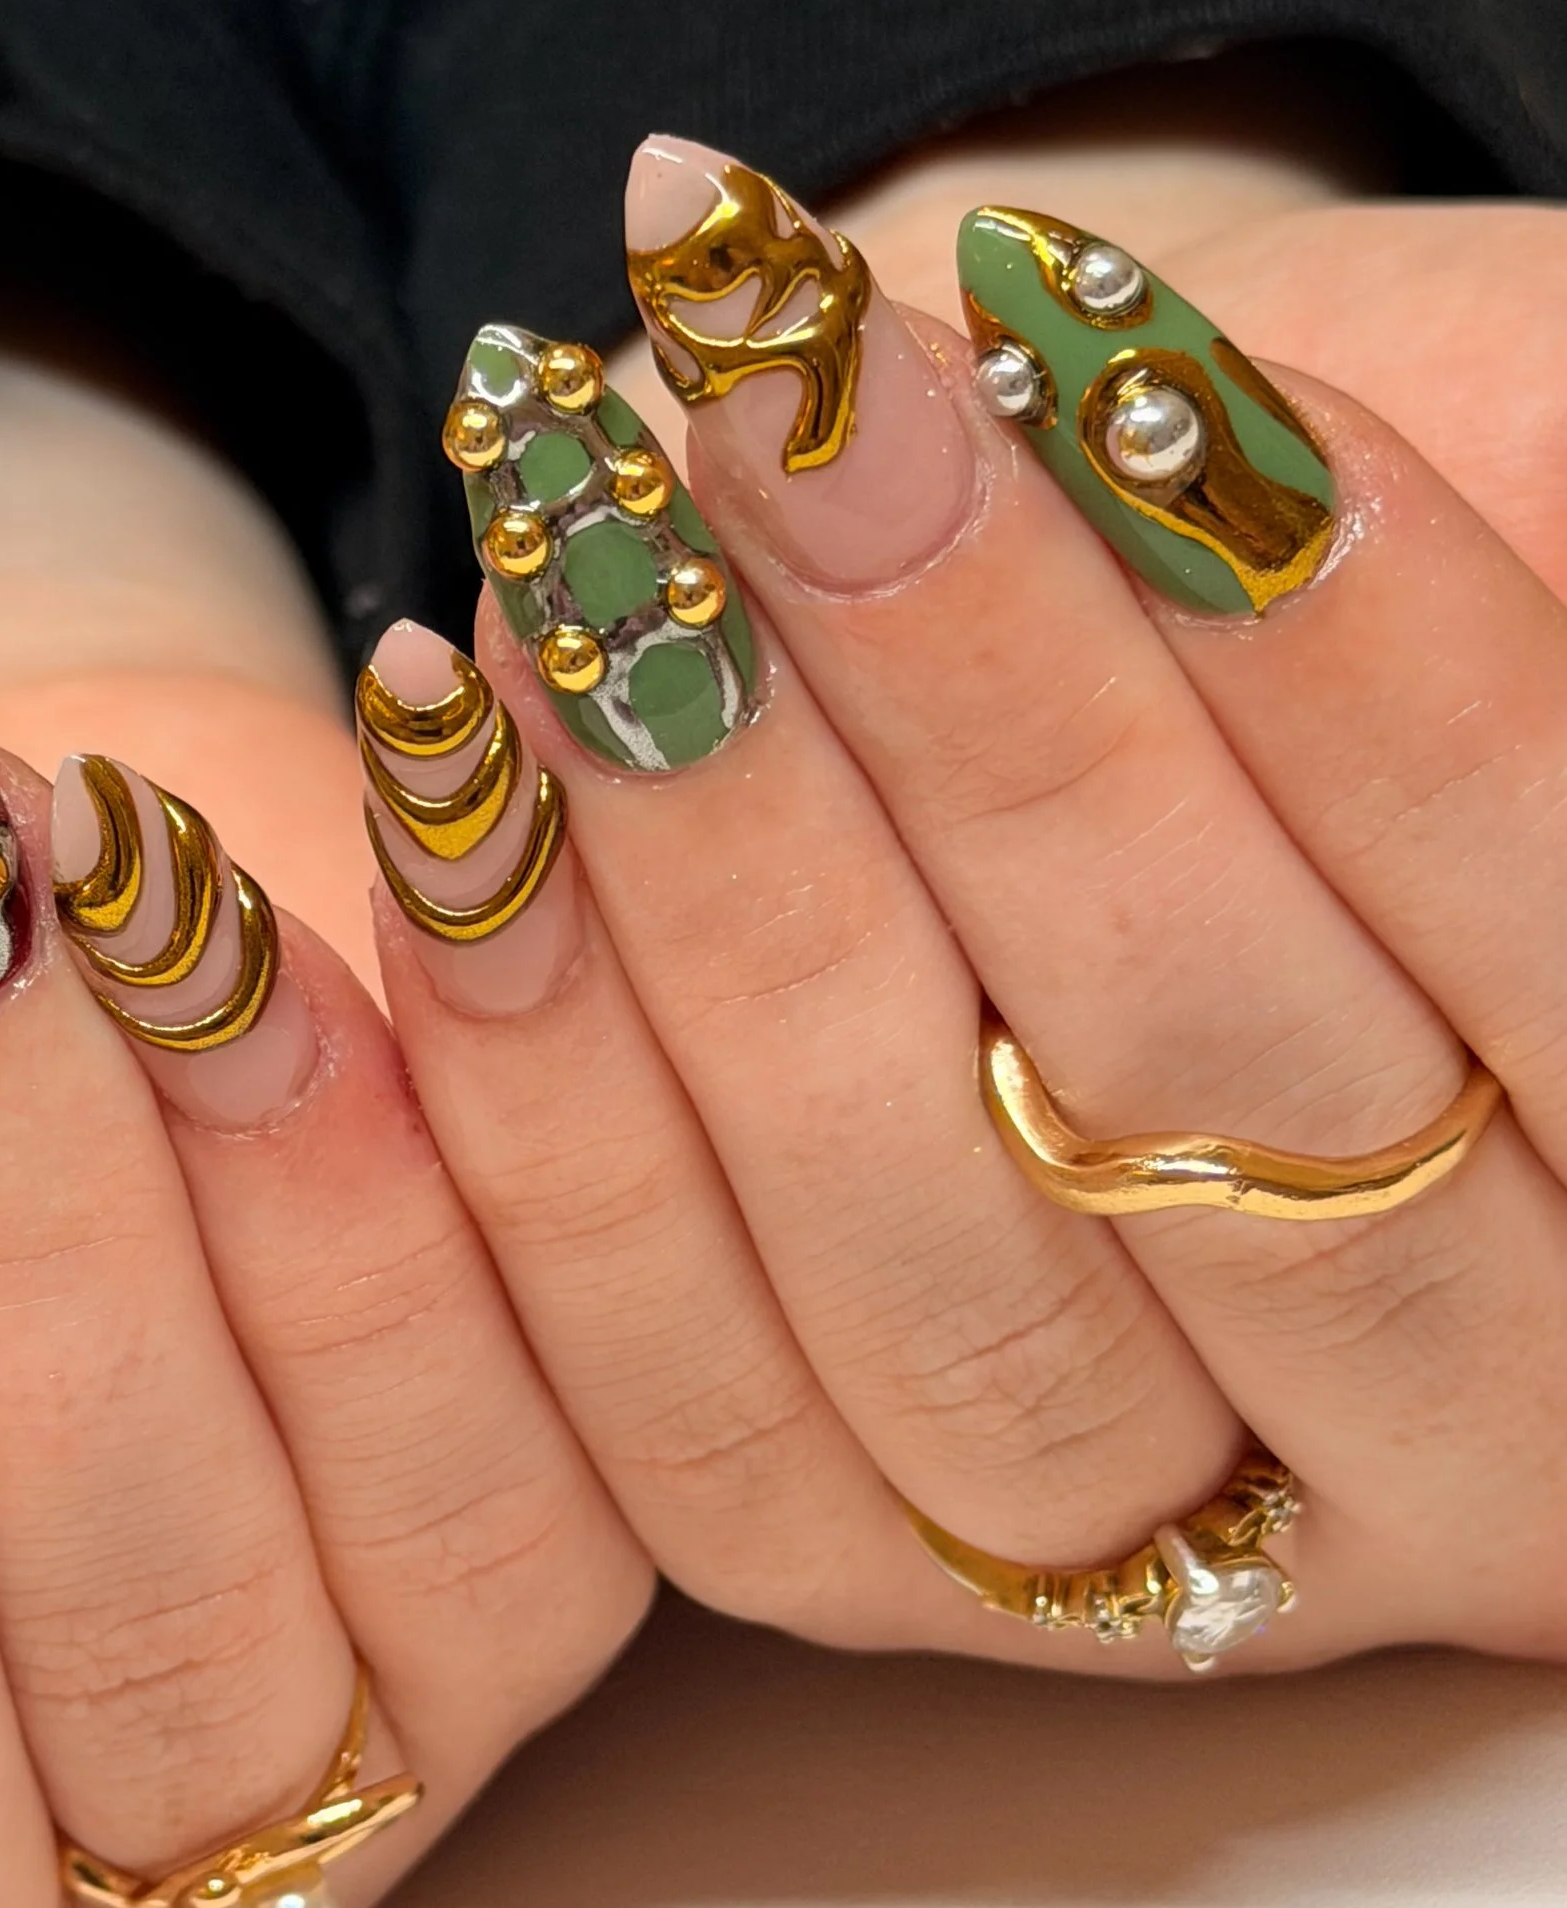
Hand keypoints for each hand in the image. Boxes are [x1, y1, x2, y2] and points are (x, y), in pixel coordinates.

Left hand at [359, 138, 1566, 1677]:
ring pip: (934, 1270)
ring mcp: (1143, 1550)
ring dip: (725, 879)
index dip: (1341, 659)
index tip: (1122, 348)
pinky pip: (670, 1383)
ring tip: (596, 542)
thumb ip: (1460, 529)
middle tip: (801, 408)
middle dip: (982, 717)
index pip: (1552, 932)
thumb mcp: (1503, 499)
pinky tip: (450, 757)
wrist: (1122, 777)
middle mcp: (1470, 1442)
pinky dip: (534, 1068)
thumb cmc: (1320, 611)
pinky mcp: (843, 1559)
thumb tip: (1223, 436)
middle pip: (1213, 1096)